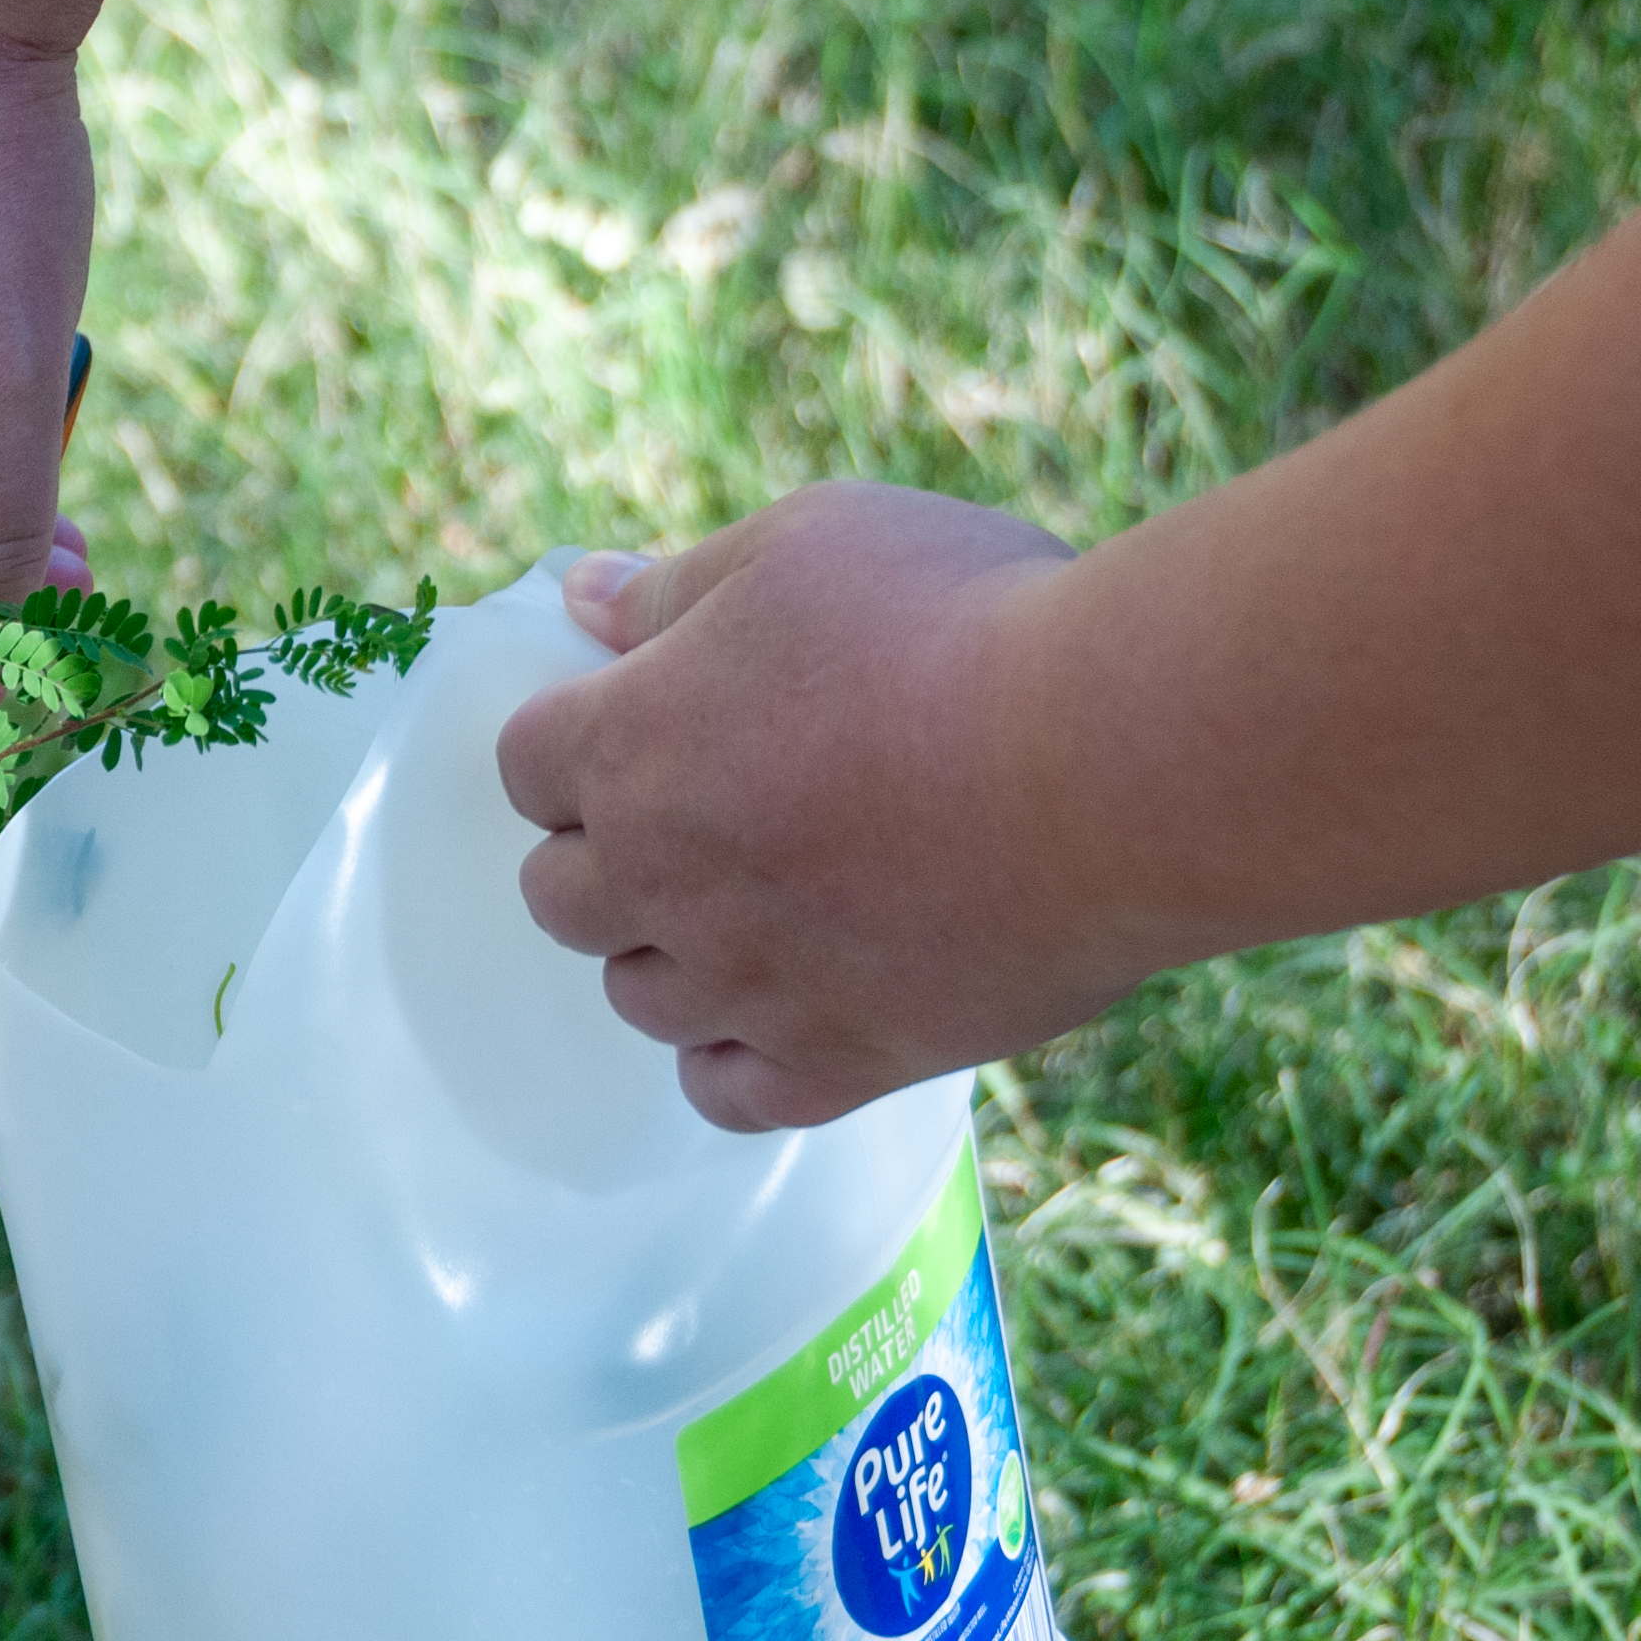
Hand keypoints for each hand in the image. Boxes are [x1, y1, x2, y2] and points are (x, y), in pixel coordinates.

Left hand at [493, 482, 1165, 1129]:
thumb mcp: (805, 544)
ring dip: (671, 954)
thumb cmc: (961, 621)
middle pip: (558, 895)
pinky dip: (734, 1059)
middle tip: (704, 816)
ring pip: (639, 998)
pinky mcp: (841, 1059)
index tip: (647, 724)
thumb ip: (676, 585)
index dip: (577, 743)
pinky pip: (728, 1096)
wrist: (1115, 758)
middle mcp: (661, 877)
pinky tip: (782, 1013)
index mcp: (630, 745)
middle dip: (607, 855)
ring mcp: (746, 982)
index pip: (525, 765)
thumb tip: (583, 596)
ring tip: (756, 909)